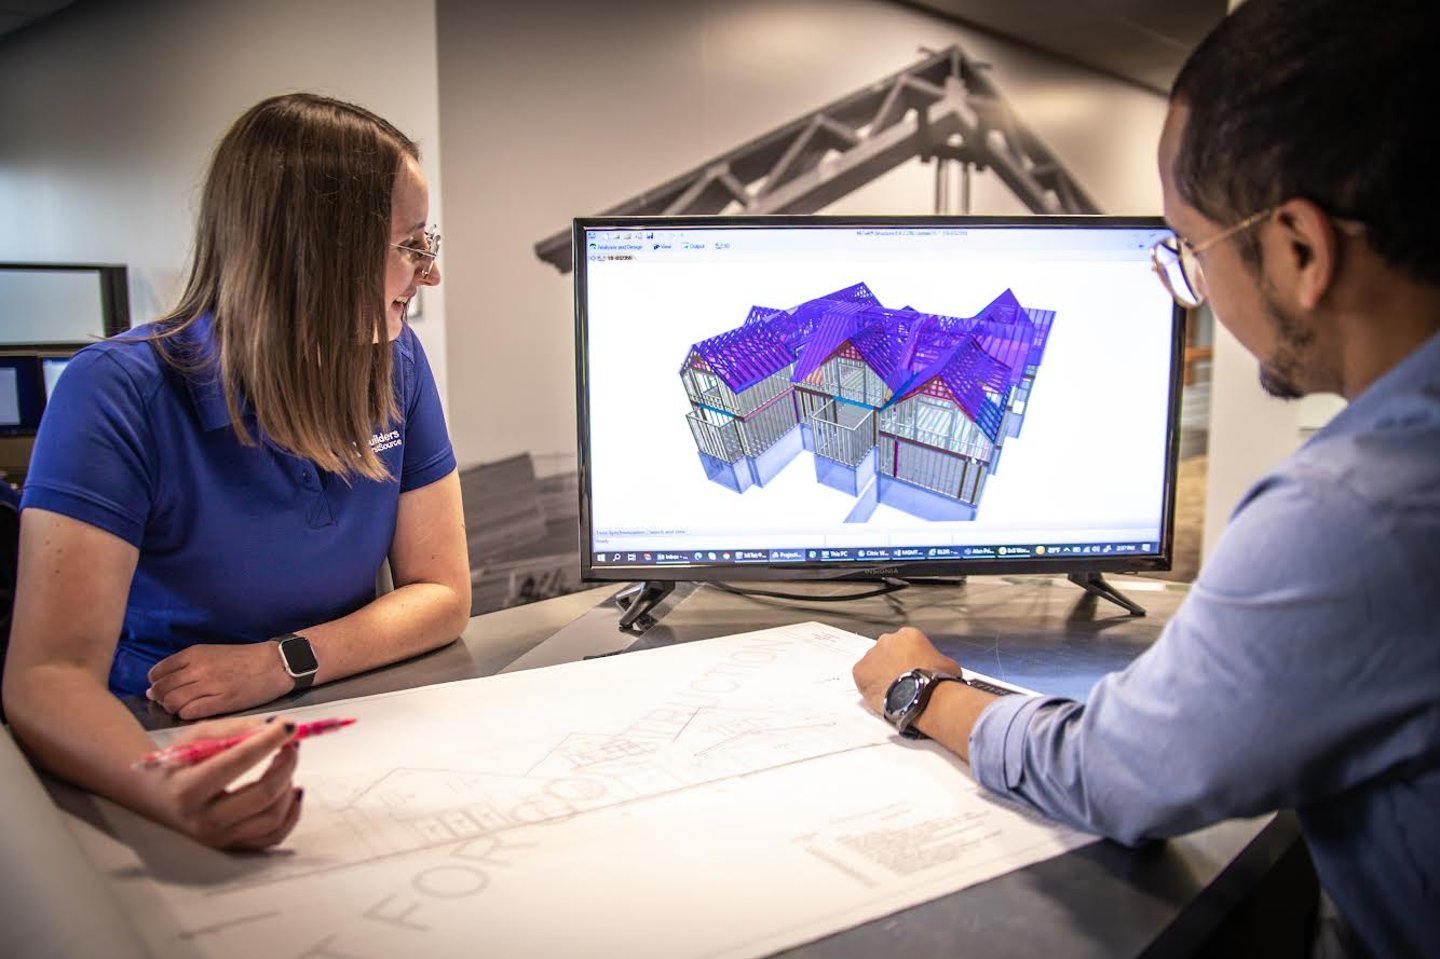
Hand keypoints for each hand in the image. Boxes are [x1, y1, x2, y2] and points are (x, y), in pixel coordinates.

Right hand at [140, 716, 303, 849]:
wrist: (154, 796)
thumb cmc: (177, 762)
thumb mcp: (195, 737)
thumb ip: (234, 729)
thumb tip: (274, 726)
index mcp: (188, 789)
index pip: (237, 763)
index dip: (268, 741)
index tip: (288, 725)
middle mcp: (203, 820)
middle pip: (263, 795)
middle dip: (286, 764)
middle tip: (292, 744)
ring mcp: (220, 838)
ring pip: (273, 818)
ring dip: (289, 785)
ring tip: (285, 764)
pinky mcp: (233, 846)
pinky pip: (274, 836)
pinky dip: (291, 812)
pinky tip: (290, 789)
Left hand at [147, 642, 290, 719]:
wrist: (275, 664)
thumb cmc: (244, 660)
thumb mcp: (212, 653)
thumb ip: (185, 667)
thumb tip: (155, 688)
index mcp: (195, 653)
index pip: (158, 672)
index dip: (156, 684)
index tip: (163, 690)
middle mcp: (199, 668)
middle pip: (162, 689)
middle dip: (162, 699)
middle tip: (172, 702)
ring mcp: (210, 685)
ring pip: (173, 702)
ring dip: (174, 708)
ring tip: (185, 708)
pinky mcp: (222, 702)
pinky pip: (189, 713)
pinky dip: (187, 715)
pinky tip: (197, 711)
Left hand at [853, 626, 962, 713]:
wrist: (922, 696)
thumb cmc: (936, 681)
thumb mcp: (949, 666)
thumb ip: (941, 662)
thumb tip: (945, 669)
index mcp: (909, 635)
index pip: (905, 644)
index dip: (909, 659)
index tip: (912, 671)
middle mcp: (888, 640)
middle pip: (887, 652)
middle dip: (893, 665)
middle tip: (901, 682)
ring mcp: (872, 654)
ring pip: (874, 664)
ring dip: (881, 675)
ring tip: (892, 691)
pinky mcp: (860, 671)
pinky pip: (862, 677)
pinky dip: (869, 685)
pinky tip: (882, 694)